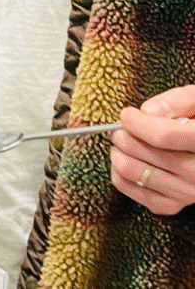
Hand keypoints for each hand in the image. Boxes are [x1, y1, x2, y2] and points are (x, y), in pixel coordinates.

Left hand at [110, 85, 194, 214]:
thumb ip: (179, 101)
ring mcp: (187, 192)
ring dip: (118, 154)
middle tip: (121, 128)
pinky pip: (135, 193)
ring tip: (121, 143)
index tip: (127, 114)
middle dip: (123, 136)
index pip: (163, 135)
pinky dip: (120, 176)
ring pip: (132, 172)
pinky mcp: (174, 204)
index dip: (137, 123)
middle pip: (143, 153)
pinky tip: (125, 161)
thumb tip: (148, 111)